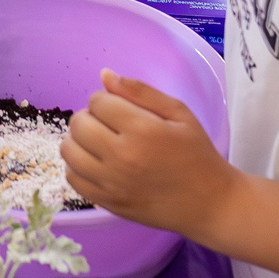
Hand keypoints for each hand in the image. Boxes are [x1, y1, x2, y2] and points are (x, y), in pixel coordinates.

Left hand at [62, 70, 238, 235]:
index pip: (98, 101)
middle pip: (79, 123)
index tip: (121, 109)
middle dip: (90, 117)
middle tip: (109, 125)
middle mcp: (121, 156)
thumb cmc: (197, 153)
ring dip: (79, 140)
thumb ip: (140, 90)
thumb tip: (104, 74)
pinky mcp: (107, 203)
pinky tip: (96, 163)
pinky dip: (77, 166)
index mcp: (141, 130)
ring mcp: (111, 183)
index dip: (107, 99)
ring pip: (69, 150)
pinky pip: (72, 178)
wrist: (209, 202)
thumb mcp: (179, 113)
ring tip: (100, 142)